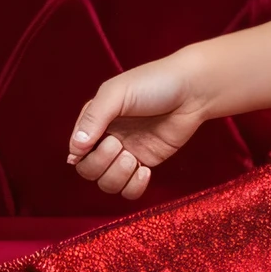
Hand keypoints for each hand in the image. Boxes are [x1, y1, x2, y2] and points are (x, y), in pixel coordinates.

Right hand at [66, 53, 209, 199]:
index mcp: (96, 120)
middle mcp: (109, 138)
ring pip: (107, 183)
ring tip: (133, 158)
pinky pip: (130, 189)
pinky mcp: (148, 161)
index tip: (101, 140)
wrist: (194, 89)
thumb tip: (76, 149)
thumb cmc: (156, 82)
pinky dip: (133, 187)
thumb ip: (93, 118)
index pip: (76, 149)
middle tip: (117, 144)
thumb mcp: (117, 92)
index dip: (81, 153)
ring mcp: (128, 152)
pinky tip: (144, 170)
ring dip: (116, 176)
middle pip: (88, 170)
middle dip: (100, 163)